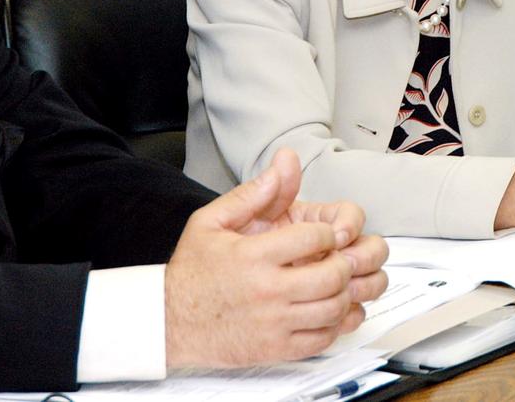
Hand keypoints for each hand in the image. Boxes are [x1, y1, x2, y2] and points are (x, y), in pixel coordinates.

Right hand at [164, 149, 387, 367]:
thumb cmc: (192, 272)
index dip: (328, 232)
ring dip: (345, 293)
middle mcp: (267, 290)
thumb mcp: (211, 221)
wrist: (170, 321)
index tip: (324, 234)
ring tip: (335, 282)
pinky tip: (327, 310)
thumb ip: (251, 194)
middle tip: (337, 257)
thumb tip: (282, 166)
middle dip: (344, 262)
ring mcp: (273, 323)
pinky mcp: (275, 349)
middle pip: (331, 275)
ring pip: (333, 309)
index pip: (314, 238)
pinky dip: (335, 324)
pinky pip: (322, 339)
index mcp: (253, 255)